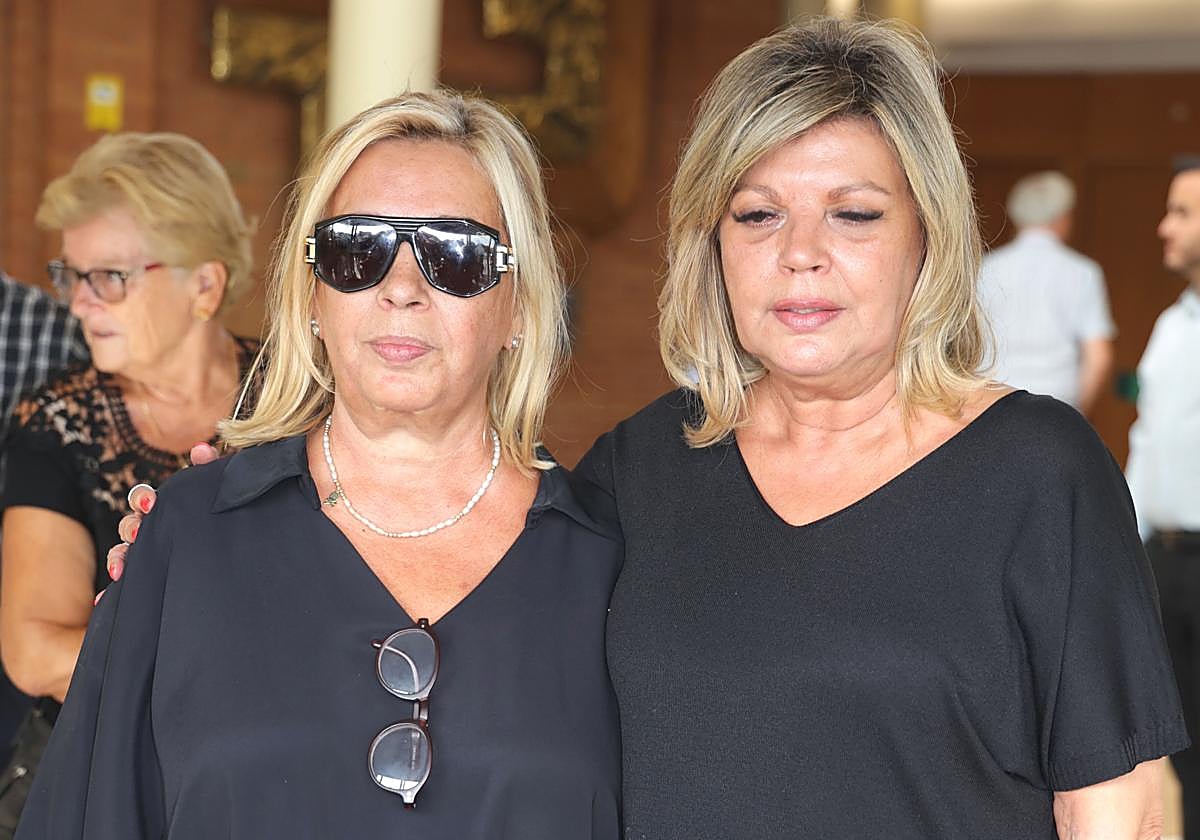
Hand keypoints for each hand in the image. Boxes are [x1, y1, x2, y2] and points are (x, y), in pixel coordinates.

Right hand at [100, 442, 219, 594]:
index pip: (142, 498)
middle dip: (131, 529)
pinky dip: (110, 592)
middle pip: (129, 525)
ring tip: (120, 571)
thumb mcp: (215, 488)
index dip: (142, 500)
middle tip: (139, 534)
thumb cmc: (219, 509)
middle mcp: (150, 528)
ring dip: (119, 559)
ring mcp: (148, 551)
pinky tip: (102, 601)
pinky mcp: (149, 575)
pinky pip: (127, 583)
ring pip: (123, 553)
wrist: (232, 552)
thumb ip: (209, 467)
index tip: (151, 504)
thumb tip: (200, 449)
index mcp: (163, 506)